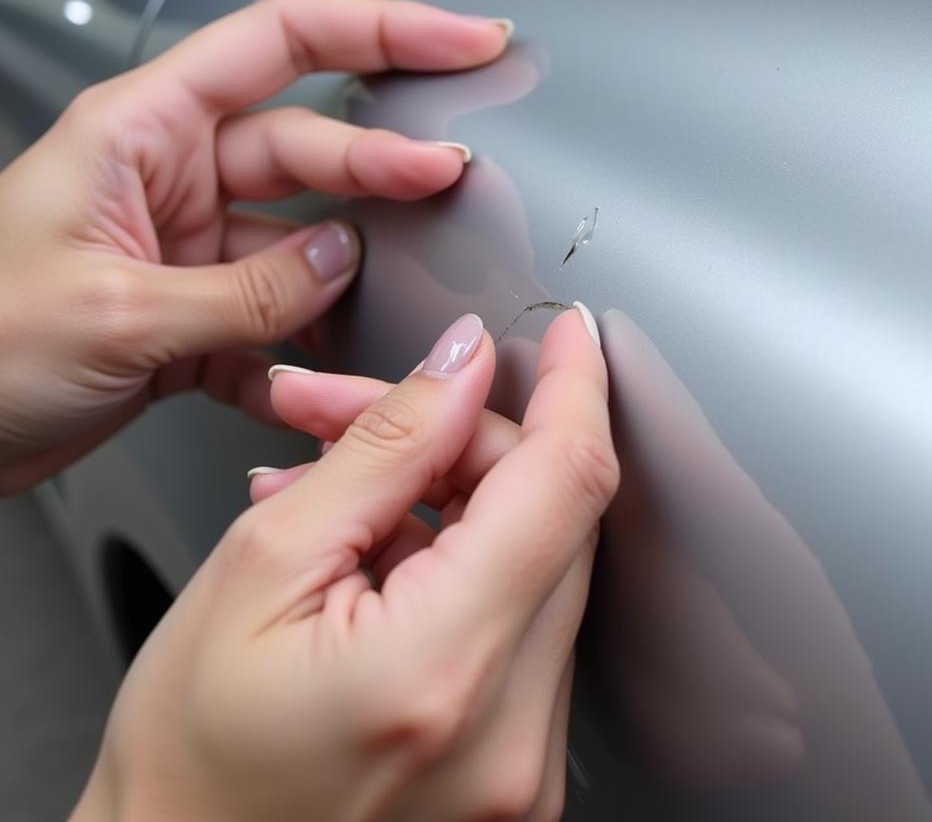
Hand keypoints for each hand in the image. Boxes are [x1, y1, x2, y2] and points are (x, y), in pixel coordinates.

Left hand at [0, 0, 509, 493]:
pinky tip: (318, 376)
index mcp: (143, 131)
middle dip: (386, 162)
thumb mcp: (116, 311)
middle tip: (451, 180)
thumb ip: (244, 290)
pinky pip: (276, 318)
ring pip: (302, 244)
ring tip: (391, 297)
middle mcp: (174, 178)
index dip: (383, 30)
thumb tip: (339, 260)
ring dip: (346, 277)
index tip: (461, 41)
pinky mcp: (196, 314)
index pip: (283, 43)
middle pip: (310, 147)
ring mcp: (192, 249)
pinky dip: (303, 351)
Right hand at [72, 306, 616, 821]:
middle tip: (349, 411)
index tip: (564, 336)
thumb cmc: (187, 761)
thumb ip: (382, 447)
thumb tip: (457, 369)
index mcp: (441, 667)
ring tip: (336, 492)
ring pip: (535, 559)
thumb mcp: (261, 565)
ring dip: (451, 497)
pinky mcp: (520, 768)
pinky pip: (521, 621)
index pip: (564, 482)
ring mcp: (526, 762)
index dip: (572, 389)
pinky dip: (460, 563)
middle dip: (462, 438)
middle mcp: (510, 731)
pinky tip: (378, 553)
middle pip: (550, 513)